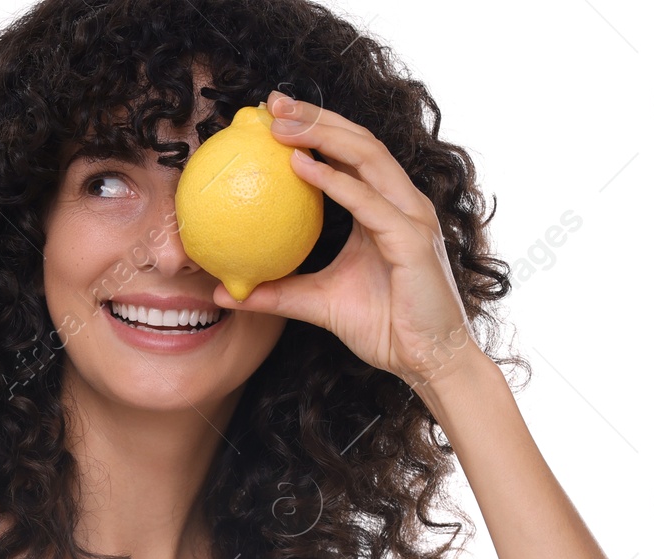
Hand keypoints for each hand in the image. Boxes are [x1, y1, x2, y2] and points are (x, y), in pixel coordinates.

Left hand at [212, 90, 485, 393]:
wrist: (426, 360)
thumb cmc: (384, 328)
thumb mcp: (318, 304)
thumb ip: (277, 292)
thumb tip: (226, 291)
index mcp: (382, 210)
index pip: (348, 155)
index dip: (314, 130)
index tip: (270, 117)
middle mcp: (400, 203)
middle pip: (358, 142)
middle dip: (315, 116)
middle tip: (271, 103)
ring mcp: (410, 217)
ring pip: (367, 157)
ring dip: (323, 135)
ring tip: (281, 126)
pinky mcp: (412, 240)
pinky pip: (368, 203)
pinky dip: (335, 181)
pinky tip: (300, 166)